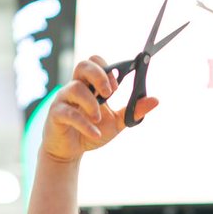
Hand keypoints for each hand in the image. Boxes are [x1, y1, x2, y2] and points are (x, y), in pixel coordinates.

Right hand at [41, 56, 158, 162]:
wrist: (70, 152)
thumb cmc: (91, 131)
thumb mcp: (117, 122)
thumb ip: (133, 111)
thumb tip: (156, 100)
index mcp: (90, 85)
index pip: (95, 61)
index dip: (107, 70)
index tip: (116, 87)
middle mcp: (76, 87)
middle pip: (83, 65)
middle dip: (99, 76)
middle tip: (109, 94)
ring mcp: (64, 99)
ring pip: (75, 88)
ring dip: (91, 103)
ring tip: (98, 118)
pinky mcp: (56, 114)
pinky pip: (69, 113)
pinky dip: (85, 124)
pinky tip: (95, 134)